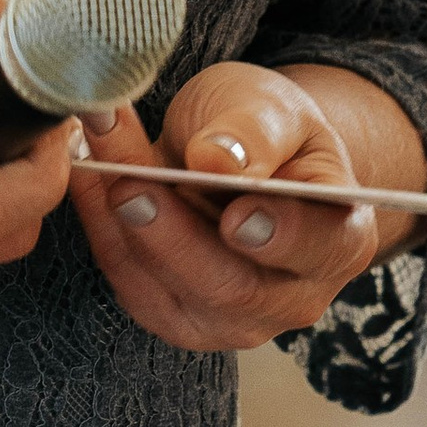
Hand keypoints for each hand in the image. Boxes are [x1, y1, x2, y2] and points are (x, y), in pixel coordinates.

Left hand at [68, 60, 410, 355]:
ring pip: (167, 292)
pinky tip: (87, 177)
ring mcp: (232, 319)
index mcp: (339, 238)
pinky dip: (101, 230)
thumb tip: (215, 161)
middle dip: (172, 235)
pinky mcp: (175, 316)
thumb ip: (253, 131)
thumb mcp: (272, 107)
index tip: (237, 214)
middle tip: (128, 183)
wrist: (239, 156)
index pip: (320, 247)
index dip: (280, 235)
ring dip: (121, 227)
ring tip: (93, 160)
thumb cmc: (266, 130)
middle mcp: (293, 296)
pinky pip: (130, 284)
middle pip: (231, 287)